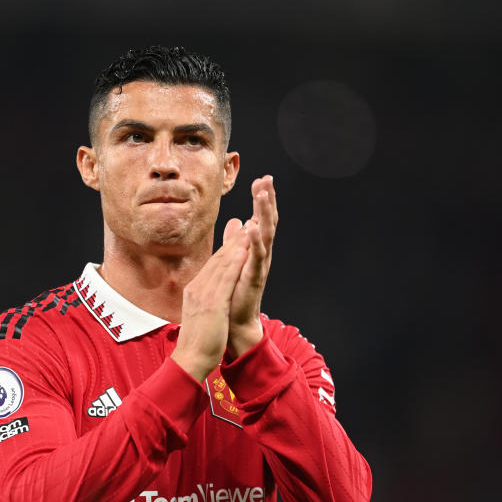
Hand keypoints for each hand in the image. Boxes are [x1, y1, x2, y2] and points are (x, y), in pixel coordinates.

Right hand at [170, 220, 249, 381]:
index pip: (212, 265)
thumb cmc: (198, 342)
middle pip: (217, 259)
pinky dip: (235, 263)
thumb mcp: (200, 315)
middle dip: (232, 241)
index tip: (237, 236)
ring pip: (222, 264)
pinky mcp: (213, 303)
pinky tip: (244, 251)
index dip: (226, 249)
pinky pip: (226, 278)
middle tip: (245, 223)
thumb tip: (210, 295)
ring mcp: (204, 295)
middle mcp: (197, 288)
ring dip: (236, 245)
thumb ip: (206, 301)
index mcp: (195, 291)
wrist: (190, 359)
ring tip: (248, 229)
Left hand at [227, 175, 277, 357]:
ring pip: (265, 234)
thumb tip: (237, 221)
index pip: (261, 219)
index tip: (262, 178)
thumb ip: (236, 240)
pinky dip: (255, 240)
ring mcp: (259, 265)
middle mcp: (261, 255)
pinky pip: (256, 256)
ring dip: (264, 213)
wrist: (235, 322)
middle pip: (267, 221)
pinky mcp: (254, 277)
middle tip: (267, 178)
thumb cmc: (235, 293)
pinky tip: (253, 226)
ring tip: (262, 194)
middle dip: (267, 200)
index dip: (263, 199)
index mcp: (256, 249)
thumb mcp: (234, 260)